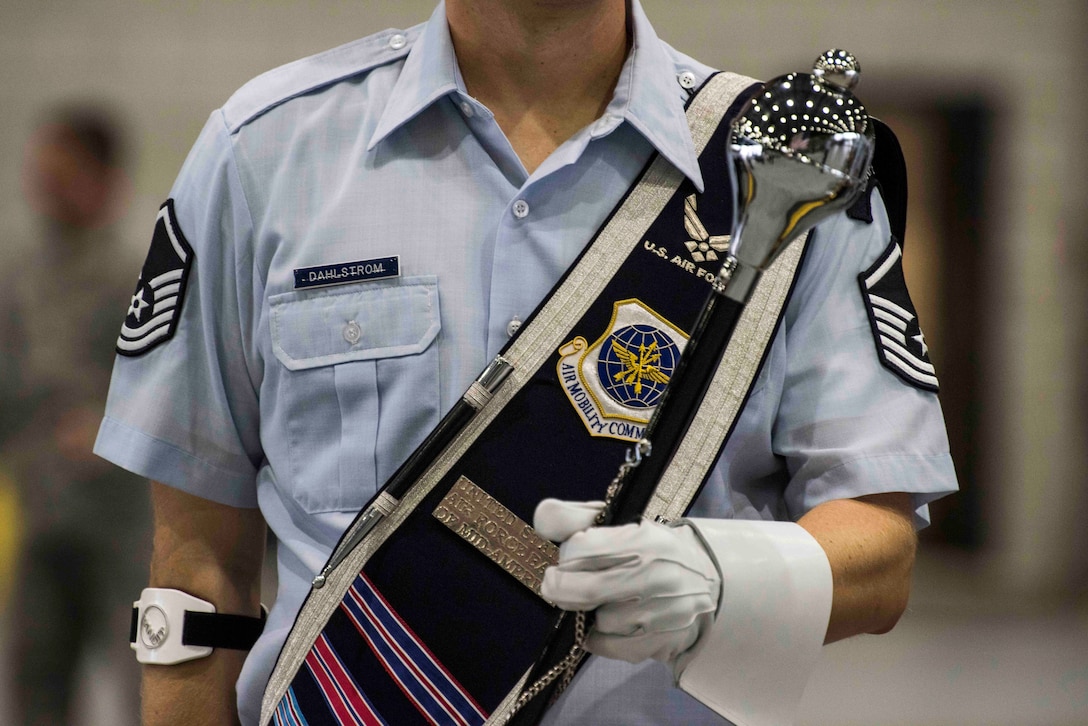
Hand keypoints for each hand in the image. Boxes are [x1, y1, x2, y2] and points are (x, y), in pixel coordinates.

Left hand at [534, 499, 720, 666]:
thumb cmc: (650, 549)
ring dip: (591, 613)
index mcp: (643, 539)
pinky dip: (602, 638)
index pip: (583, 548)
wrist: (707, 580)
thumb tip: (541, 517)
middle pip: (586, 591)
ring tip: (605, 600)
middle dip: (561, 589)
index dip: (567, 554)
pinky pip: (610, 646)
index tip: (568, 555)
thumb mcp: (618, 524)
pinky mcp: (662, 641)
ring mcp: (662, 612)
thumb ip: (575, 518)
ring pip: (599, 621)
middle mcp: (656, 576)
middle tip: (556, 584)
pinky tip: (613, 623)